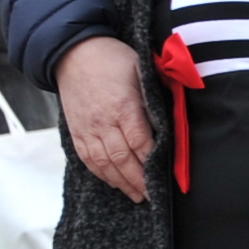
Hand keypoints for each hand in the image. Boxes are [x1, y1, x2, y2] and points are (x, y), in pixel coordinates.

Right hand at [59, 34, 156, 202]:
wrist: (73, 52)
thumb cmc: (112, 58)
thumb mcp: (140, 68)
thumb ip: (157, 92)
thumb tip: (175, 111)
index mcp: (123, 106)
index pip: (141, 142)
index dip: (152, 163)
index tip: (165, 178)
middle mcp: (103, 122)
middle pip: (123, 159)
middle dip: (139, 181)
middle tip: (154, 196)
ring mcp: (87, 128)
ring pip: (104, 163)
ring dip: (122, 182)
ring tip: (137, 196)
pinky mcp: (76, 131)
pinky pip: (88, 159)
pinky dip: (102, 174)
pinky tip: (115, 182)